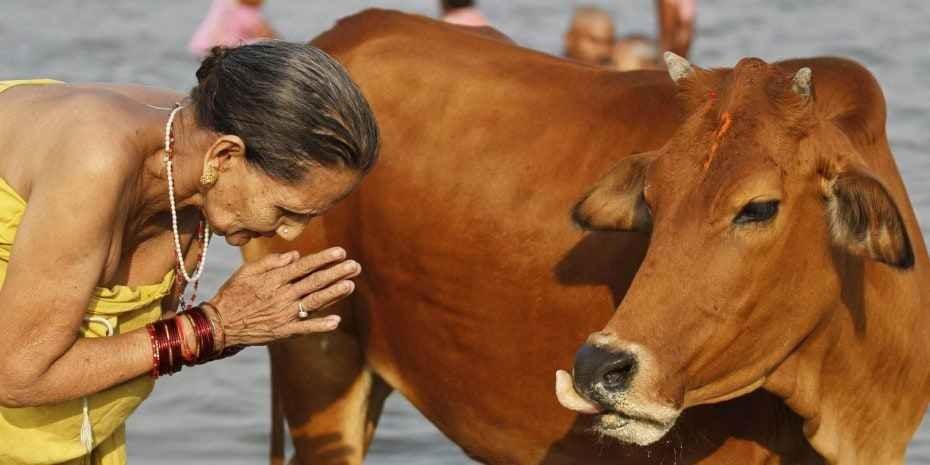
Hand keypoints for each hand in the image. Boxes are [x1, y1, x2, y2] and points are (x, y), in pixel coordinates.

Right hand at [206, 247, 359, 347]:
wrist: (219, 324)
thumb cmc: (232, 294)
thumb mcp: (247, 271)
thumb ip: (271, 262)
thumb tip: (295, 255)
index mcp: (275, 279)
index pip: (305, 266)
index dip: (324, 259)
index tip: (341, 252)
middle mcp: (283, 295)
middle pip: (315, 281)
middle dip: (336, 273)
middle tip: (356, 266)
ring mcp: (284, 313)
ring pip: (314, 301)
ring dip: (334, 293)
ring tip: (351, 284)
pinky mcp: (283, 331)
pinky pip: (305, 328)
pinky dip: (321, 325)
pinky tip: (337, 321)